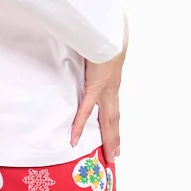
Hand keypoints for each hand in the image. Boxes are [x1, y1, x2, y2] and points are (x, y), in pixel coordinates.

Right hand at [69, 14, 127, 161]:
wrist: (110, 34)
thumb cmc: (106, 38)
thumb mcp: (101, 51)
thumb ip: (95, 56)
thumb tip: (87, 53)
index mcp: (112, 83)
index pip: (113, 108)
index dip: (114, 124)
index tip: (115, 138)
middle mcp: (112, 91)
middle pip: (114, 120)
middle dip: (115, 139)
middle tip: (115, 156)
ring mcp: (106, 91)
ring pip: (108, 121)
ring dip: (109, 139)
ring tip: (110, 155)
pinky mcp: (96, 87)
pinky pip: (86, 110)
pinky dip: (80, 124)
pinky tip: (75, 138)